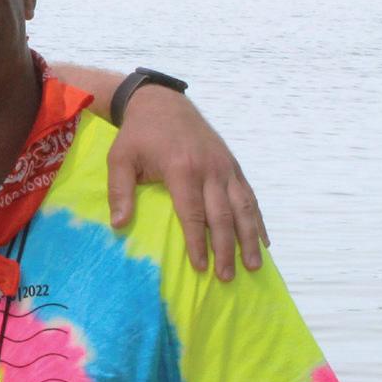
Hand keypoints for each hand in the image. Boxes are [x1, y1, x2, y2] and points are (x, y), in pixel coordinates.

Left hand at [106, 86, 267, 279]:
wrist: (162, 103)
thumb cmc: (138, 135)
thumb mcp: (120, 158)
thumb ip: (119, 191)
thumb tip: (119, 225)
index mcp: (181, 169)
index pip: (193, 213)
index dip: (197, 242)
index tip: (200, 268)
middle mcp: (209, 169)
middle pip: (222, 215)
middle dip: (225, 249)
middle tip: (227, 278)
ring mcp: (224, 167)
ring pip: (243, 207)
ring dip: (249, 238)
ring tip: (253, 266)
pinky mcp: (232, 165)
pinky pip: (249, 195)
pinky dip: (257, 219)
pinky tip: (263, 240)